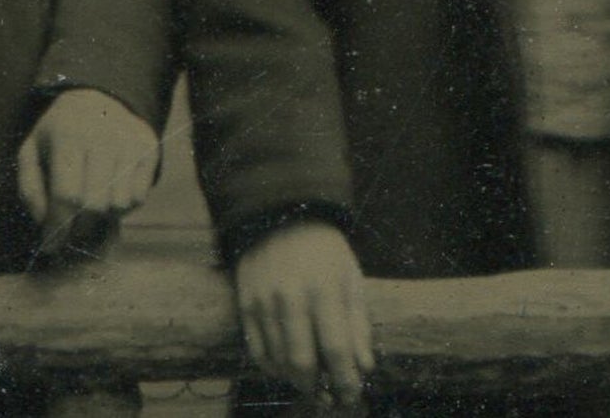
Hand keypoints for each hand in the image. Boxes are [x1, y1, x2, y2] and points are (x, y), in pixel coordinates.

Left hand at [17, 88, 159, 254]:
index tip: (52, 244)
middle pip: (95, 205)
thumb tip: (45, 223)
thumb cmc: (59, 134)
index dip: (58, 226)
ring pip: (119, 205)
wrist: (98, 99)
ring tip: (91, 204)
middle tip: (71, 228)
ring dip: (103, 216)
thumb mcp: (31, 151)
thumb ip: (29, 188)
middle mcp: (103, 136)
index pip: (67, 195)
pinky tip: (110, 192)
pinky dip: (123, 206)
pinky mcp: (149, 148)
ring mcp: (130, 141)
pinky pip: (139, 198)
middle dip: (79, 226)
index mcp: (69, 135)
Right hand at [235, 221, 373, 406]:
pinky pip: (256, 351)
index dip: (346, 381)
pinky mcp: (245, 302)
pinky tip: (286, 368)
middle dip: (319, 389)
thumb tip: (364, 368)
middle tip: (330, 396)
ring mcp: (264, 300)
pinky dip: (273, 368)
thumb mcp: (350, 277)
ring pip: (278, 361)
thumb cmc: (324, 249)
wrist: (280, 213)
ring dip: (296, 381)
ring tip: (311, 383)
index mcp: (324, 289)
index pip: (336, 350)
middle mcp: (291, 296)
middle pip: (302, 363)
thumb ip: (358, 323)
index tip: (352, 396)